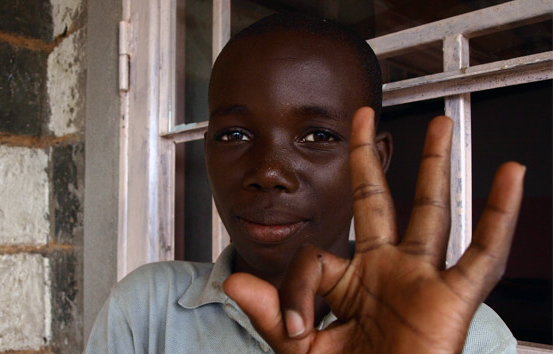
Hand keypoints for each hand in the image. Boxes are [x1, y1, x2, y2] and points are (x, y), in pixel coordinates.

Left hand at [223, 107, 524, 352]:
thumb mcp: (303, 347)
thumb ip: (272, 311)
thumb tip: (233, 280)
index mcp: (352, 281)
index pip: (316, 256)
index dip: (299, 288)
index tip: (298, 325)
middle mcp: (388, 270)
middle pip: (376, 198)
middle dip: (369, 157)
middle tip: (364, 118)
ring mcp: (421, 278)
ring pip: (431, 210)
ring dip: (435, 166)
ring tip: (441, 125)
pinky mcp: (452, 298)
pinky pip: (482, 253)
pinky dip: (499, 215)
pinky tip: (508, 177)